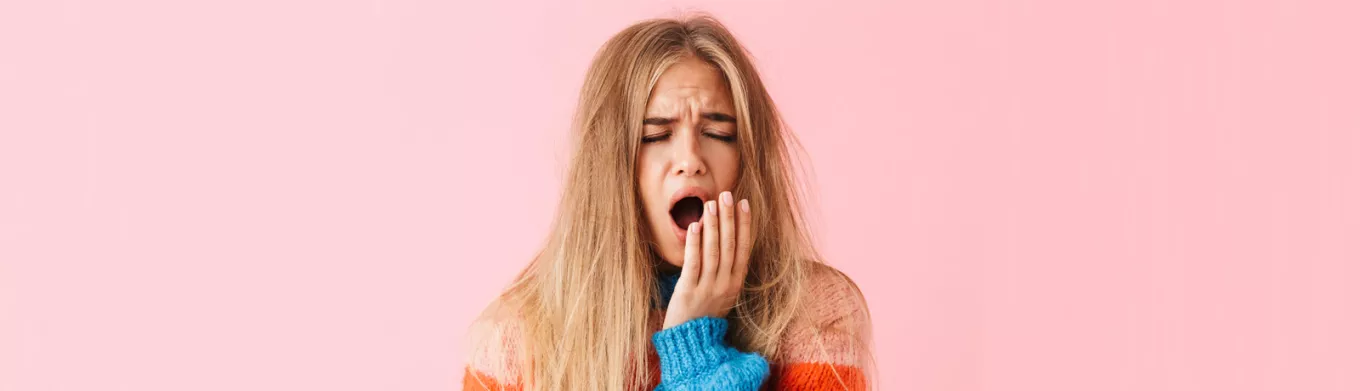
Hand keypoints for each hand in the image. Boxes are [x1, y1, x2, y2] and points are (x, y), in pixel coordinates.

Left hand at [663, 191, 753, 328]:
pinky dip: (695, 243)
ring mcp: (708, 287)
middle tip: (727, 194)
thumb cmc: (706, 314)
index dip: (744, 224)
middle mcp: (725, 283)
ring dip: (712, 225)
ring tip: (711, 204)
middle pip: (729, 245)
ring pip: (713, 250)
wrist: (692, 342)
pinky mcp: (689, 291)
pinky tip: (695, 225)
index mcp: (736, 282)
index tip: (744, 203)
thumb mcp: (724, 292)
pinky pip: (693, 263)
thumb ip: (727, 269)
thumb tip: (727, 240)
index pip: (743, 247)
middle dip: (728, 218)